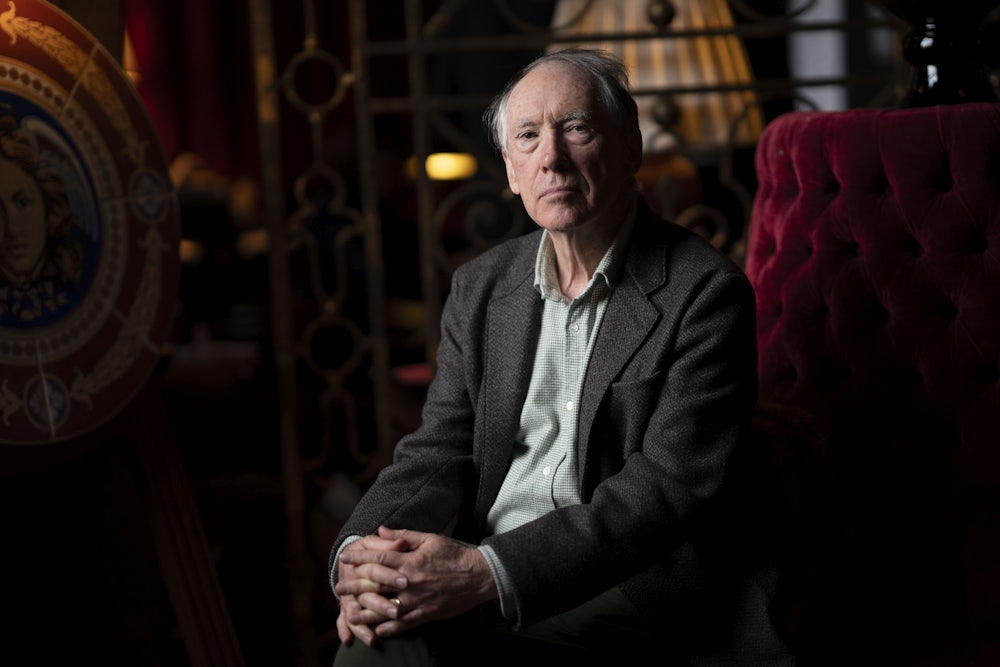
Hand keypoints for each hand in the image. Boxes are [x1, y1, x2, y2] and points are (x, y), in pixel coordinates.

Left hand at [335, 526, 497, 638]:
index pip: (378, 559)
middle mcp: (410, 582)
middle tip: (339, 588)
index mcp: (410, 561)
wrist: (479, 576)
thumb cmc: (455, 555)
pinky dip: (390, 628)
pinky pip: (405, 623)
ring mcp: (417, 600)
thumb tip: (382, 530)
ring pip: (386, 608)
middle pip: (376, 585)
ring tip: (350, 615)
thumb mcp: (430, 539)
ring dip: (366, 613)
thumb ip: (404, 536)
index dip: (359, 558)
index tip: (345, 558)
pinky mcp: (426, 613)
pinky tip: (378, 631)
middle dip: (355, 586)